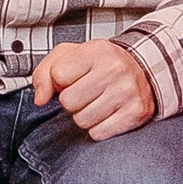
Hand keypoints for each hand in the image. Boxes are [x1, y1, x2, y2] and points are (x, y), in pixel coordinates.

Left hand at [30, 39, 155, 137]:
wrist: (143, 70)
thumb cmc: (100, 64)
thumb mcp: (70, 56)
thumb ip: (45, 73)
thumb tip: (39, 99)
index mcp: (97, 50)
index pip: (58, 75)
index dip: (60, 80)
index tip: (73, 77)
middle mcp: (115, 69)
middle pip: (69, 101)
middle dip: (72, 100)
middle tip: (85, 92)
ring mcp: (127, 92)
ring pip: (82, 120)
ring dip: (84, 115)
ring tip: (96, 102)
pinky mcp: (136, 113)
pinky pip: (98, 133)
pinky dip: (98, 127)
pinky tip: (107, 113)